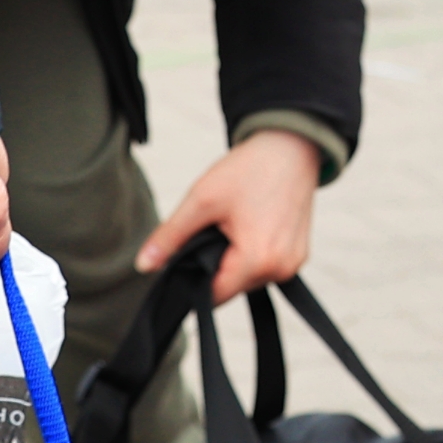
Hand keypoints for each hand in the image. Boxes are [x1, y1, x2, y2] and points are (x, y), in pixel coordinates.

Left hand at [140, 130, 324, 303]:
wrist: (291, 146)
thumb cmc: (249, 170)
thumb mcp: (202, 199)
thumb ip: (170, 237)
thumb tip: (143, 266)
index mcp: (258, 259)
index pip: (214, 295)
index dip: (194, 279)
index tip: (190, 250)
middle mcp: (281, 269)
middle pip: (232, 288)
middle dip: (217, 266)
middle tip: (215, 227)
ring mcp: (293, 264)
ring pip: (248, 280)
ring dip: (235, 261)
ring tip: (235, 224)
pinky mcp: (299, 256)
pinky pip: (265, 268)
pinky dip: (253, 255)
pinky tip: (252, 226)